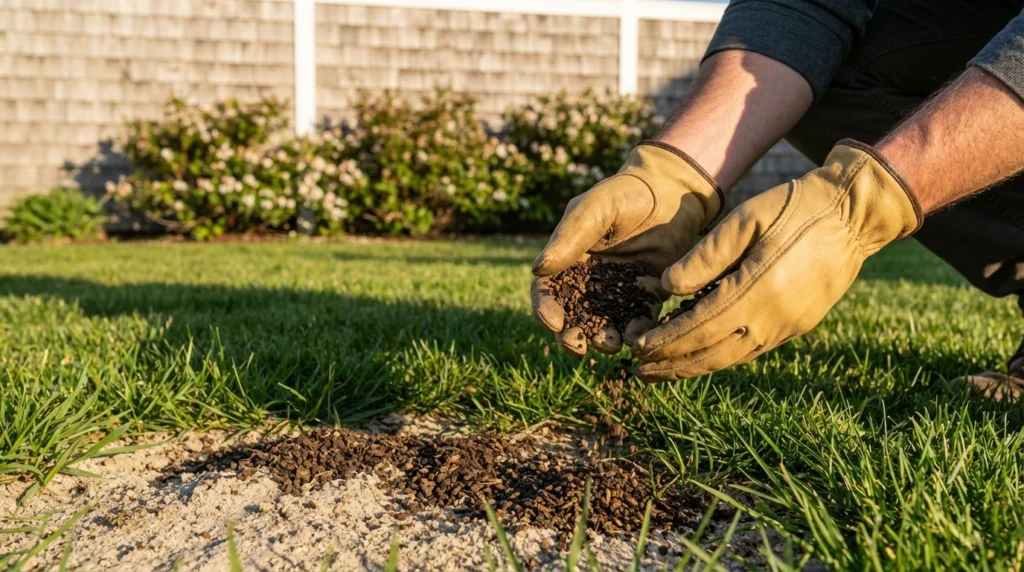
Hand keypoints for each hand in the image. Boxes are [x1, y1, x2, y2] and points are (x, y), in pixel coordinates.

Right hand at [531, 141, 722, 355]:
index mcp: (568, 260)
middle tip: (579, 344)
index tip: (553, 322)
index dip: (545, 310)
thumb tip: (538, 269)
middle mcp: (590, 280)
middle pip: (572, 316)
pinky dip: (637, 332)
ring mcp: (619, 290)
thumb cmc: (625, 192)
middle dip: (572, 335)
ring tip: (610, 343)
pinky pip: (640, 320)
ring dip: (603, 339)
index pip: (548, 291)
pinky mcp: (648, 295)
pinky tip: (639, 335)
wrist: (672, 189)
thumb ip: (568, 238)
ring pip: (604, 324)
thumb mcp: (593, 209)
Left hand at [633, 140, 922, 380]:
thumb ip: (704, 256)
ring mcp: (787, 326)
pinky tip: (698, 354)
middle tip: (637, 369)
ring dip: (693, 368)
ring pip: (730, 359)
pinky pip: (749, 350)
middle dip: (671, 365)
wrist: (854, 215)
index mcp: (757, 288)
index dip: (664, 342)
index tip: (635, 346)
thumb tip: (665, 288)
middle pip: (711, 354)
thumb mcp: (744, 219)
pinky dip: (718, 356)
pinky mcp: (796, 326)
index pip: (698, 328)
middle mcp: (773, 317)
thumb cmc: (794, 208)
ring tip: (660, 371)